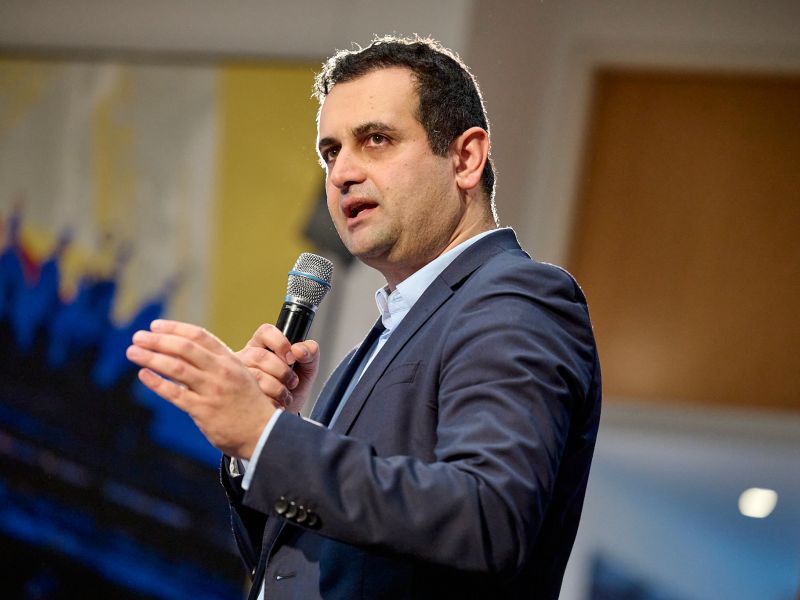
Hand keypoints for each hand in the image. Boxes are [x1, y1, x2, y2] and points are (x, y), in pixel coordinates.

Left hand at [125, 319, 289, 458]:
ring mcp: (212, 390)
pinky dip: (157, 382)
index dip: (175, 328)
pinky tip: (144, 375)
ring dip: (151, 357)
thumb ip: (216, 365)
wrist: (264, 433)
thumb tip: (185, 356)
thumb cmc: (249, 405)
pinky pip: (175, 393)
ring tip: (132, 352)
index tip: (156, 326)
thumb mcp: (240, 376)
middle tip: (138, 336)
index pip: (199, 336)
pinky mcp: (204, 410)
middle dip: (158, 340)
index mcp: (230, 360)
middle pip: (184, 348)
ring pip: (176, 368)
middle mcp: (221, 372)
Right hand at [236, 323, 319, 414]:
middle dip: (282, 371)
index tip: (291, 358)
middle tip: (292, 382)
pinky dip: (270, 401)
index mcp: (262, 345)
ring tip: (285, 395)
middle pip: (260, 356)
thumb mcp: (307, 369)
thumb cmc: (292, 389)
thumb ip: (310, 353)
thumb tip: (298, 349)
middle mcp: (247, 357)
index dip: (280, 343)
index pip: (266, 332)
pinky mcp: (236, 394)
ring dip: (277, 388)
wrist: (283, 417)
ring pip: (255, 376)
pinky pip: (251, 395)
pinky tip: (275, 404)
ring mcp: (239, 375)